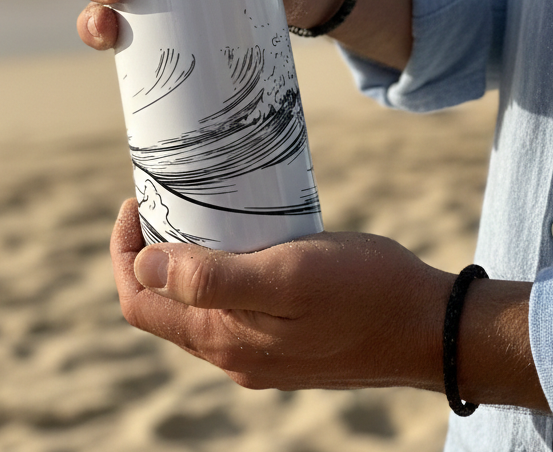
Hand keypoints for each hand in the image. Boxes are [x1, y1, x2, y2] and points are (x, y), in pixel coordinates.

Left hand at [110, 199, 451, 391]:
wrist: (430, 327)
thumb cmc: (363, 291)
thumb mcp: (284, 274)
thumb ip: (210, 280)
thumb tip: (141, 268)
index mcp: (223, 340)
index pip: (137, 303)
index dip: (123, 253)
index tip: (135, 201)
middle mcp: (233, 354)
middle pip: (161, 306)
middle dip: (148, 253)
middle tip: (162, 197)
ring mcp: (259, 352)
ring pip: (195, 306)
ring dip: (182, 262)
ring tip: (197, 211)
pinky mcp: (285, 341)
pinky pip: (230, 307)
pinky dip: (217, 272)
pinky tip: (241, 238)